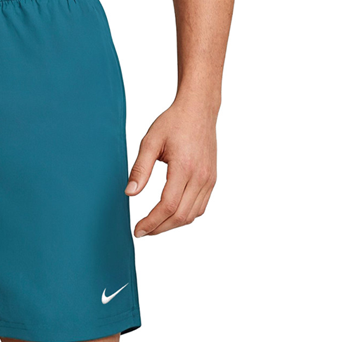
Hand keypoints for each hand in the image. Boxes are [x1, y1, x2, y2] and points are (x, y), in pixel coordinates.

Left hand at [125, 99, 217, 236]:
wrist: (199, 110)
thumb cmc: (174, 122)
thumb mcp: (150, 141)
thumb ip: (140, 169)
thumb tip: (129, 193)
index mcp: (184, 167)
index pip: (168, 205)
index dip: (151, 222)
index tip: (137, 230)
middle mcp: (201, 176)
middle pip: (180, 216)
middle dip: (159, 228)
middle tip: (142, 231)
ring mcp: (209, 179)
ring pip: (191, 215)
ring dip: (171, 225)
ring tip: (153, 225)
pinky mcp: (212, 180)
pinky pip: (200, 207)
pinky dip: (185, 216)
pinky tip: (170, 215)